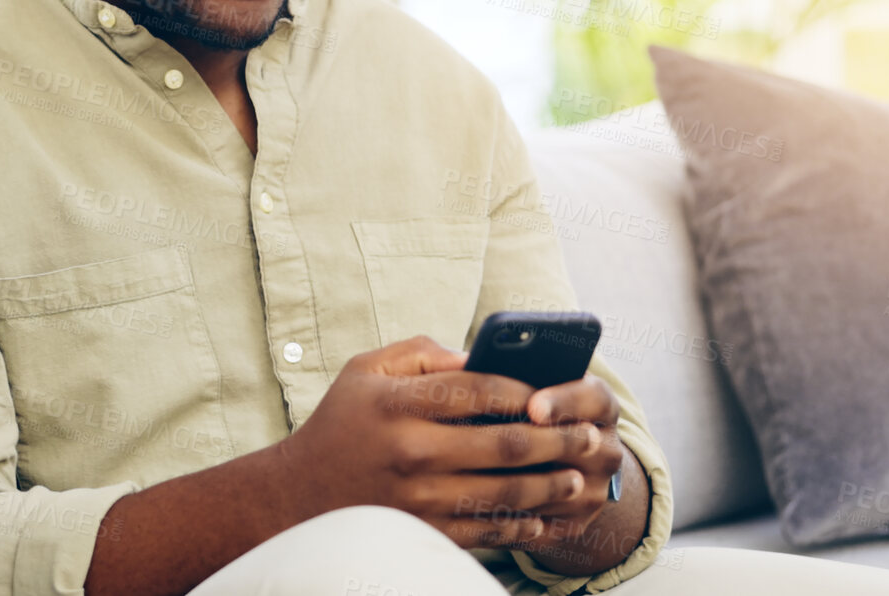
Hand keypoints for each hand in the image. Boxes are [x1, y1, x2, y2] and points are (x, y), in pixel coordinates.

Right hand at [273, 335, 611, 549]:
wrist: (299, 495)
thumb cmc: (342, 423)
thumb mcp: (365, 370)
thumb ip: (422, 356)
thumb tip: (479, 356)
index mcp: (398, 404)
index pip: (478, 389)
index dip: (525, 390)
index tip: (552, 392)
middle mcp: (412, 451)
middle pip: (506, 444)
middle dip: (558, 440)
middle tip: (589, 436)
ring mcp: (419, 498)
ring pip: (505, 492)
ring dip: (550, 485)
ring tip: (576, 476)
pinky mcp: (423, 532)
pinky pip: (485, 530)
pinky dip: (520, 525)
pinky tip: (542, 515)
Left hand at [490, 376, 624, 552]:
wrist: (566, 461)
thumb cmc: (536, 409)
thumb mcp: (537, 384)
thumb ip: (518, 375)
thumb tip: (473, 369)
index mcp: (600, 406)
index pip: (594, 398)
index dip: (564, 403)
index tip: (533, 408)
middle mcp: (606, 450)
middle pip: (579, 448)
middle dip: (535, 446)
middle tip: (494, 444)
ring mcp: (594, 492)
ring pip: (557, 492)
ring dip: (516, 484)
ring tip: (473, 474)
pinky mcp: (575, 525)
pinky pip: (542, 526)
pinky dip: (509, 516)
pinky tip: (476, 504)